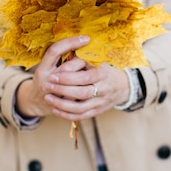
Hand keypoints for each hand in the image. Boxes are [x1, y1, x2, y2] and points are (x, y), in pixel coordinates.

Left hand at [15, 36, 129, 121]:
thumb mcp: (97, 61)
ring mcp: (101, 102)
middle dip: (63, 90)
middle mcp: (104, 89)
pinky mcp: (97, 112)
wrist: (122, 87)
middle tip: (48, 86)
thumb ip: (82, 60)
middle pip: (82, 93)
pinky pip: (80, 116)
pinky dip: (66, 115)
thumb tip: (64, 54)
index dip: (68, 77)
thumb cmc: (104, 70)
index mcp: (103, 74)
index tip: (54, 75)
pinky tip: (55, 109)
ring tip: (48, 98)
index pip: (85, 77)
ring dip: (62, 104)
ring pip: (80, 108)